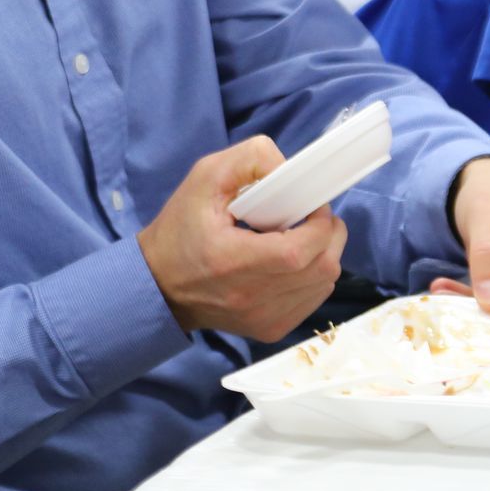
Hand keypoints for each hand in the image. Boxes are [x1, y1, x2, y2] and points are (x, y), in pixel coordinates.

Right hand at [137, 137, 346, 341]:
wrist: (160, 285)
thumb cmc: (181, 228)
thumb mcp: (206, 177)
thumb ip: (251, 160)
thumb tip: (293, 171)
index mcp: (232, 261)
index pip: (299, 251)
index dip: (319, 225)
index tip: (312, 205)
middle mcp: (251, 299)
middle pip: (321, 269)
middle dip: (329, 235)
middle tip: (314, 216)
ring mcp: (263, 320)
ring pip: (323, 285)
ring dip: (324, 255)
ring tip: (302, 236)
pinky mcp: (269, 330)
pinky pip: (312, 300)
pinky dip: (314, 277)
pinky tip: (293, 262)